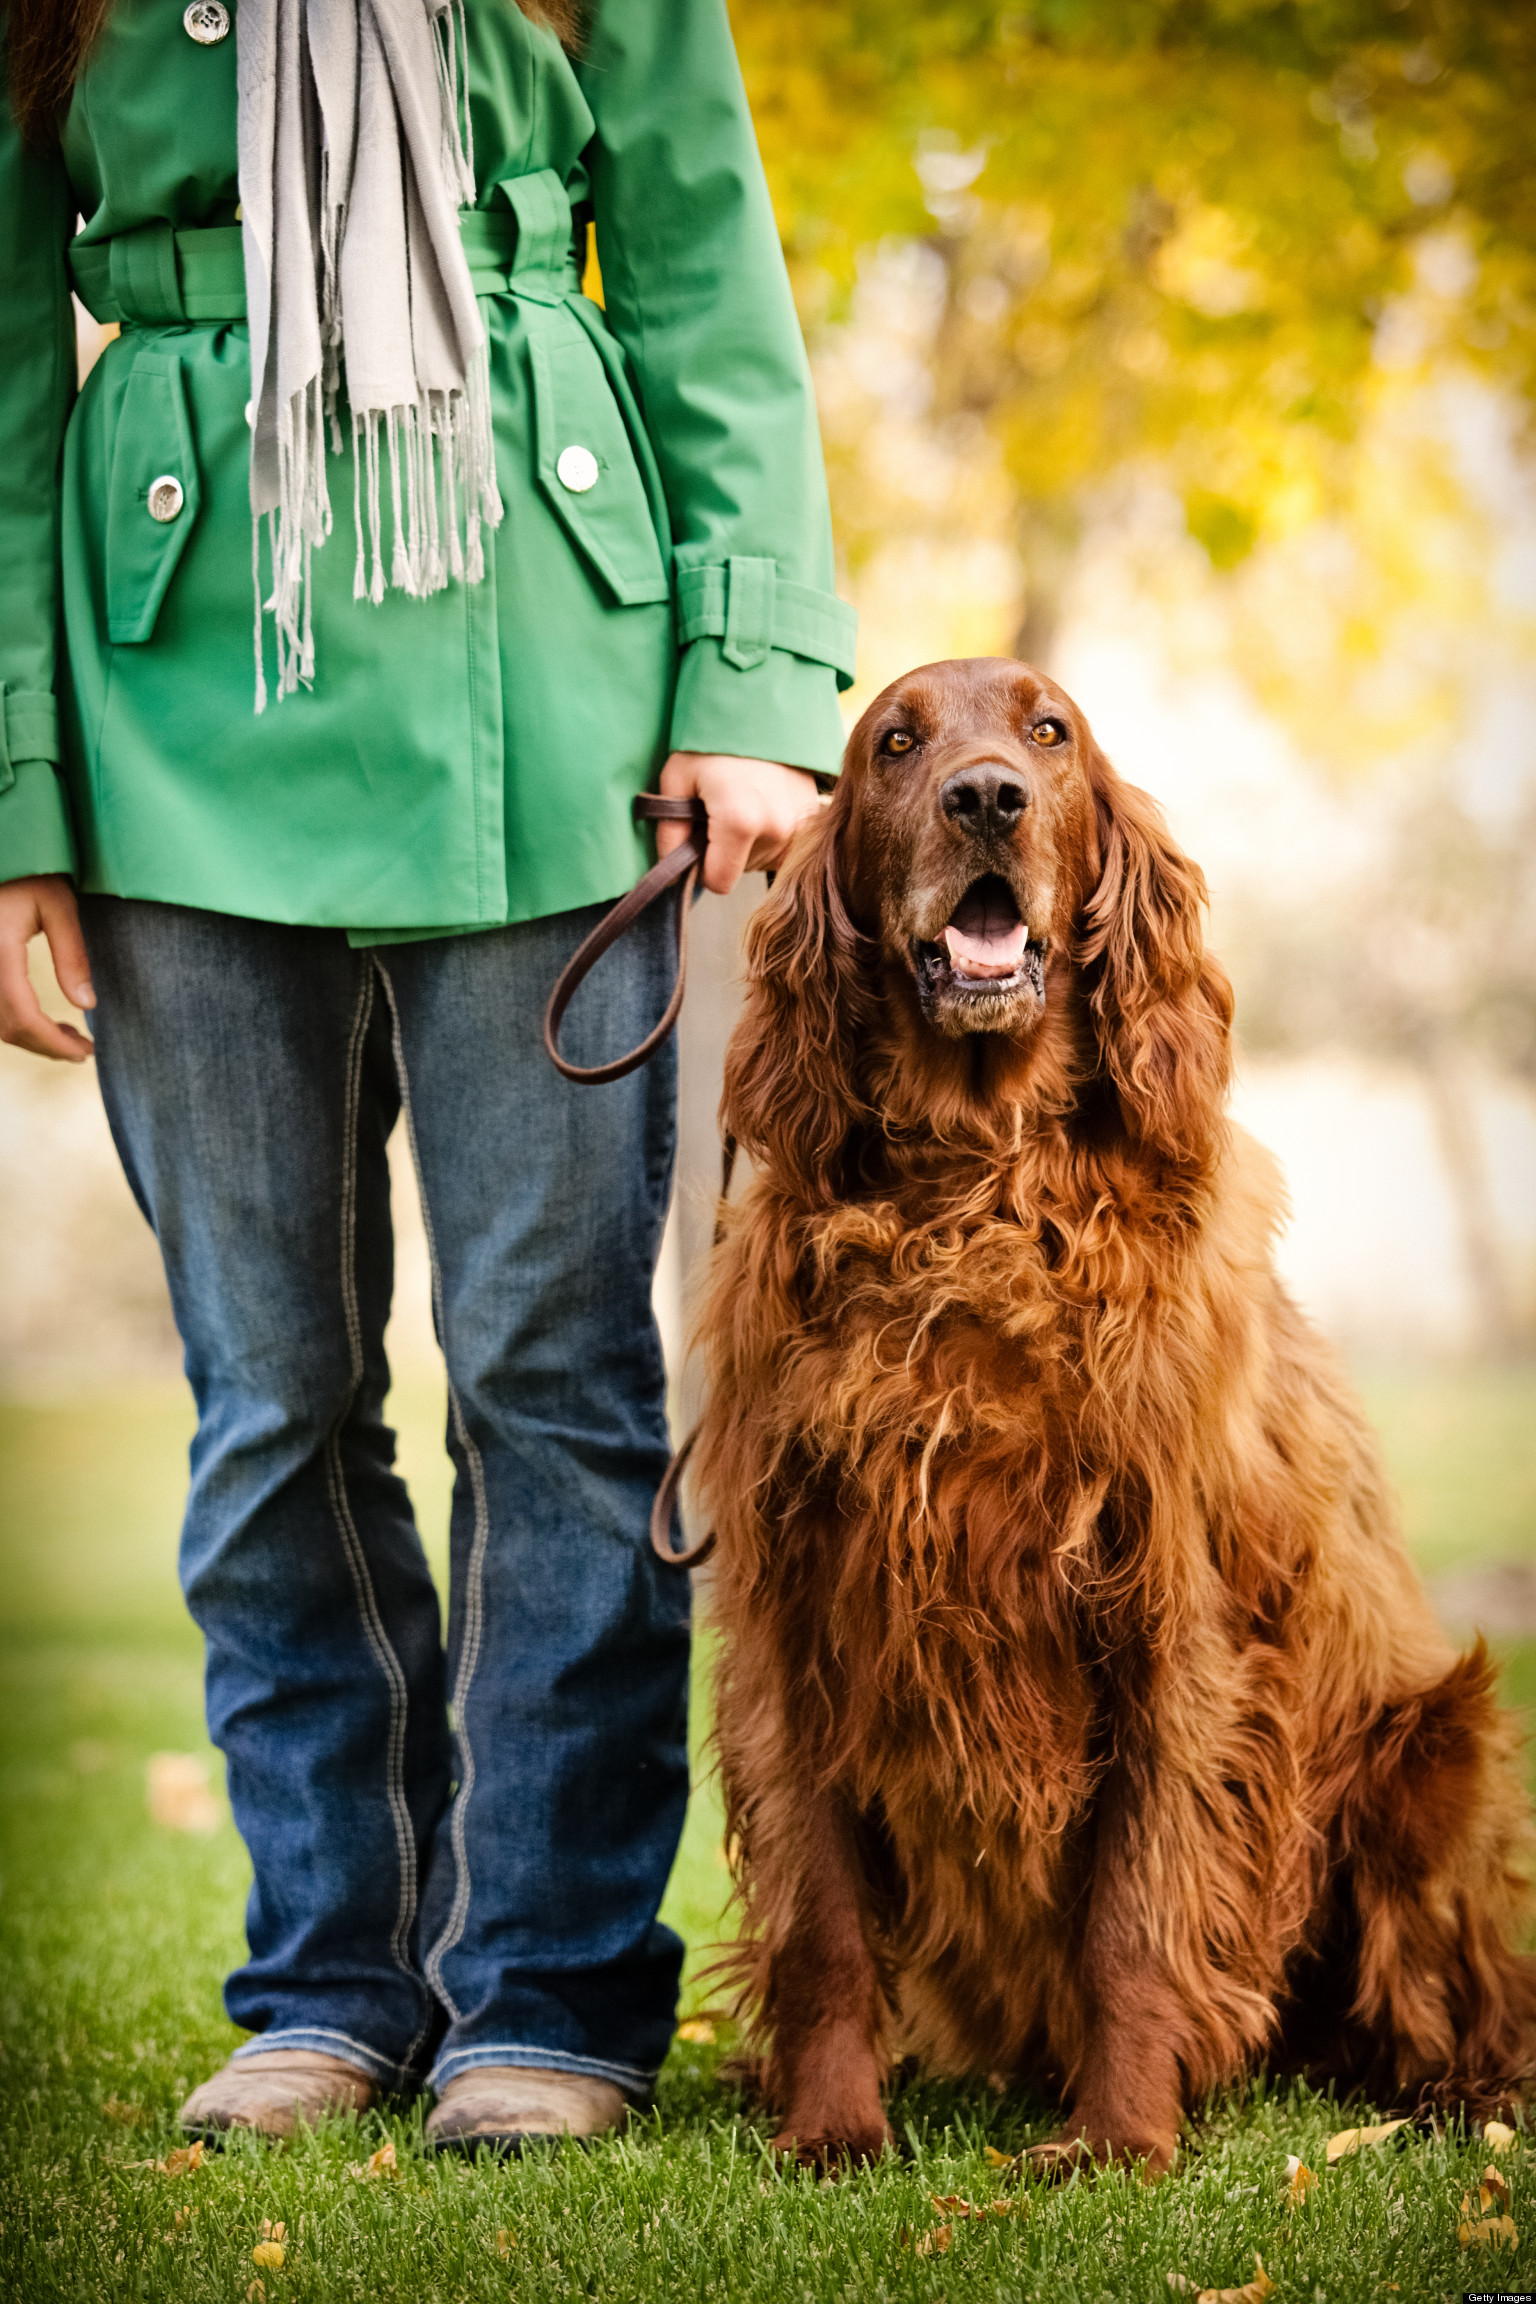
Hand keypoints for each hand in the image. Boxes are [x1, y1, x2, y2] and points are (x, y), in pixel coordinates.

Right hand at [0, 875, 95, 1061]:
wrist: (0, 851)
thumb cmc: (29, 871)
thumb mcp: (58, 904)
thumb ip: (72, 955)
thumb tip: (87, 1005)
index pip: (23, 1016)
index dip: (54, 1044)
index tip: (86, 1053)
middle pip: (7, 1027)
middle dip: (46, 1046)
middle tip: (83, 1051)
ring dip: (31, 1038)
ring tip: (70, 1038)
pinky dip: (16, 1023)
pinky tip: (44, 1022)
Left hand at [655, 752, 822, 895]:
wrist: (759, 703)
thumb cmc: (712, 739)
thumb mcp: (676, 779)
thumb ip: (669, 832)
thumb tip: (668, 873)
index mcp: (740, 822)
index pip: (718, 883)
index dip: (701, 868)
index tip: (697, 840)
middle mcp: (777, 829)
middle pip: (741, 870)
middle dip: (725, 851)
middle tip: (719, 809)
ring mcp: (800, 823)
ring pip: (763, 859)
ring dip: (749, 842)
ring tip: (743, 800)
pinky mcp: (815, 814)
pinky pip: (785, 845)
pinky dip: (770, 832)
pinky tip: (762, 802)